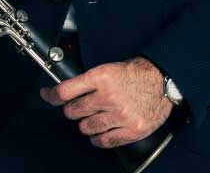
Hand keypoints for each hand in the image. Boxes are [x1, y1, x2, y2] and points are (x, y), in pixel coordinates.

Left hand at [40, 57, 171, 148]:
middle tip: (80, 107)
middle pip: (73, 112)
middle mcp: (108, 97)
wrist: (162, 80)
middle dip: (73, 110)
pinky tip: (101, 132)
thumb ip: (86, 81)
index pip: (64, 91)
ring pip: (86, 127)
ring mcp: (120, 115)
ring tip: (95, 117)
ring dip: (86, 124)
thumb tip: (62, 92)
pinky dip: (98, 138)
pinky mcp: (132, 130)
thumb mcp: (107, 69)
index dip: (51, 95)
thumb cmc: (134, 73)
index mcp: (100, 77)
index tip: (47, 95)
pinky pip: (104, 141)